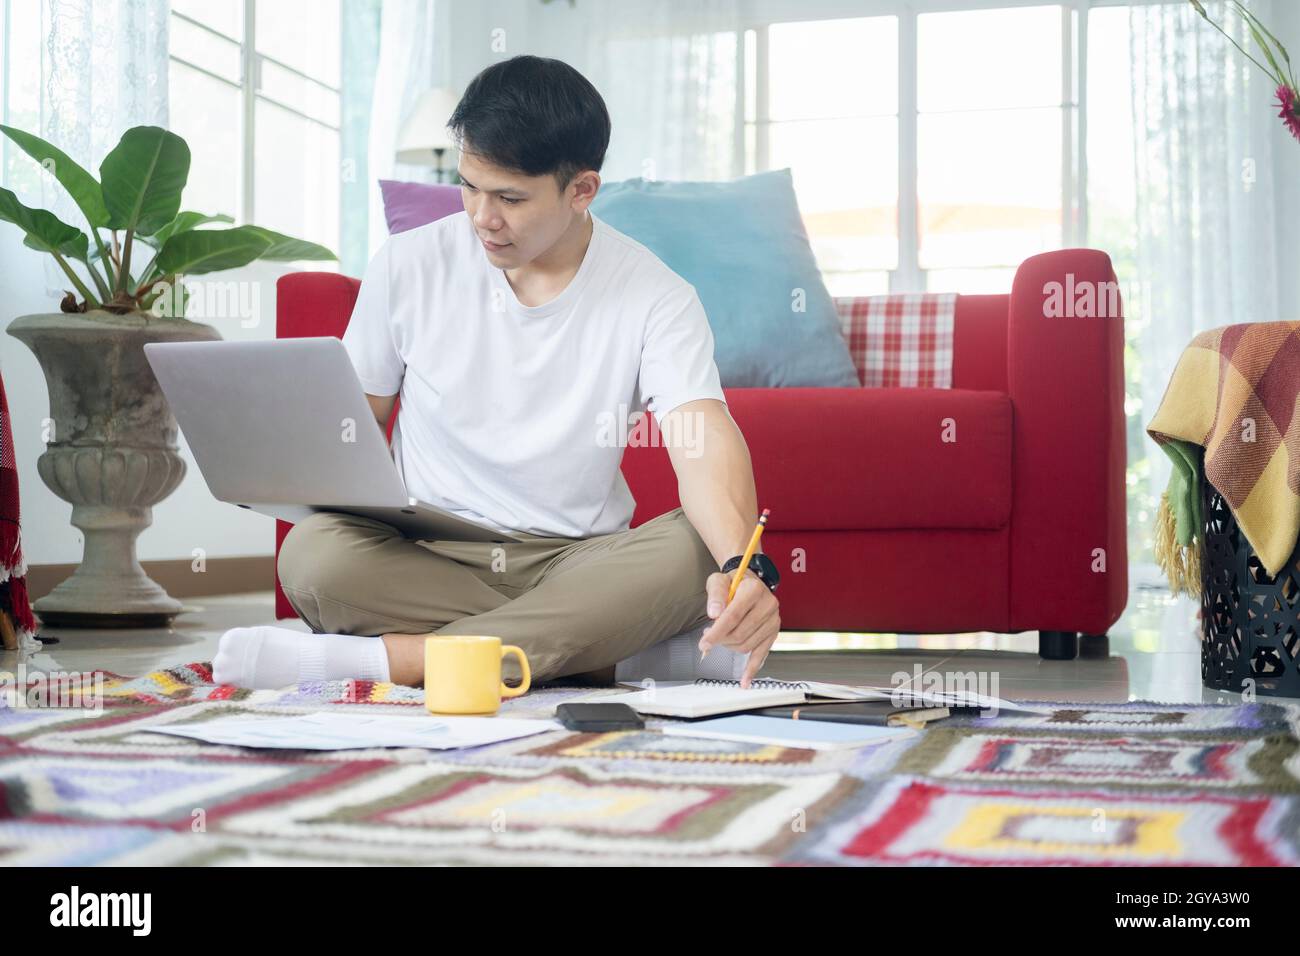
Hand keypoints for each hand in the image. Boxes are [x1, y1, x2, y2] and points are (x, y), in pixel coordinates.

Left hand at [699, 569, 779, 687]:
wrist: (749, 583)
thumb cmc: (733, 583)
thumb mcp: (718, 580)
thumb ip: (715, 594)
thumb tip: (714, 613)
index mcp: (754, 590)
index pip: (733, 617)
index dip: (716, 632)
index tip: (704, 643)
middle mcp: (768, 605)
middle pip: (739, 634)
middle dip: (720, 640)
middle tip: (708, 638)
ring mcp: (773, 620)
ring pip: (747, 645)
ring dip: (729, 646)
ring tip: (721, 637)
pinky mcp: (773, 633)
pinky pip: (761, 654)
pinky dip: (752, 668)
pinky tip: (745, 680)